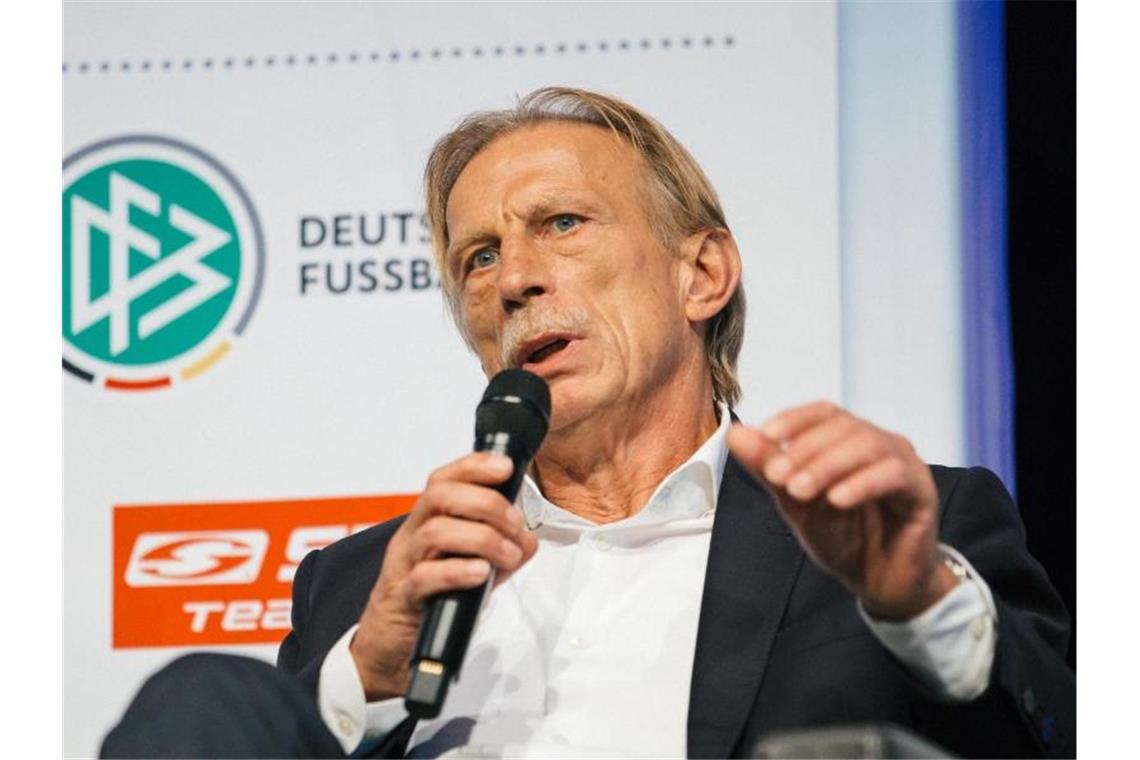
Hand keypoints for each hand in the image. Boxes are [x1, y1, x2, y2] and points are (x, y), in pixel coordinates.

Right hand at [349, 452, 537, 699]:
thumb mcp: (469, 568)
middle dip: (486, 503)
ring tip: (508, 555)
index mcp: (426, 522)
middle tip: (516, 525)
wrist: (389, 647)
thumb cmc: (430, 600)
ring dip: (482, 538)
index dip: (474, 467)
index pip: (444, 479)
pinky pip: (423, 577)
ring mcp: (404, 565)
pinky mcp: (403, 598)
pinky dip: (458, 571)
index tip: (507, 468)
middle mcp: (411, 536)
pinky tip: (481, 573)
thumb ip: (499, 551)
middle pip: (440, 496)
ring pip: (434, 532)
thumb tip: (528, 540)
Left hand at [727, 401, 956, 620]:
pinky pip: (894, 475)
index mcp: (849, 439)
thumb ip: (768, 468)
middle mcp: (879, 443)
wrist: (878, 581)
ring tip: (799, 491)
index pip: (823, 413)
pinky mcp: (922, 489)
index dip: (795, 419)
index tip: (765, 434)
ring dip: (828, 466)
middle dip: (805, 450)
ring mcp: (904, 463)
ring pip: (868, 445)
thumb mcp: (796, 503)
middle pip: (843, 427)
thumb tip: (734, 433)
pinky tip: (837, 500)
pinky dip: (862, 484)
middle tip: (777, 475)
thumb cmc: (840, 536)